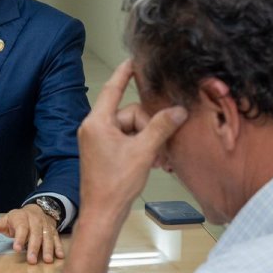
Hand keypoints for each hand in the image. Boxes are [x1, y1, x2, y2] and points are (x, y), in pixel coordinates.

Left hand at [0, 204, 64, 264]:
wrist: (37, 209)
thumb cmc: (19, 219)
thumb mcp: (7, 220)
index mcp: (22, 218)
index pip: (21, 228)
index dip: (20, 238)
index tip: (17, 249)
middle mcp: (35, 221)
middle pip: (35, 235)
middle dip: (34, 248)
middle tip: (31, 260)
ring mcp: (45, 226)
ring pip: (47, 238)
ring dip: (48, 249)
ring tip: (47, 260)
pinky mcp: (53, 231)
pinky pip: (56, 239)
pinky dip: (59, 247)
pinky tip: (60, 256)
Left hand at [76, 59, 186, 229]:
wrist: (103, 213)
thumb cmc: (114, 185)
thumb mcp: (143, 152)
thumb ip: (161, 127)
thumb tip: (177, 110)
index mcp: (98, 122)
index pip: (113, 88)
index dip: (125, 72)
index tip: (134, 59)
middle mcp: (95, 128)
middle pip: (130, 113)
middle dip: (149, 127)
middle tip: (159, 147)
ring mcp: (99, 141)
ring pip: (133, 129)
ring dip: (149, 141)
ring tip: (158, 159)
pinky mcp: (105, 152)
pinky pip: (128, 141)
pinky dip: (142, 149)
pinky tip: (154, 162)